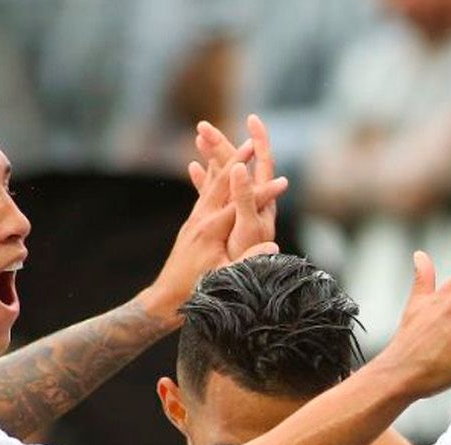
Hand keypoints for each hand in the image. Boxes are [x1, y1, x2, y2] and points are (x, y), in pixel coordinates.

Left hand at [141, 124, 288, 323]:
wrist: (165, 299)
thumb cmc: (198, 291)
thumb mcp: (226, 279)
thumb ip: (248, 261)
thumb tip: (273, 246)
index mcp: (212, 229)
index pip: (243, 204)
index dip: (265, 193)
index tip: (286, 183)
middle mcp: (201, 219)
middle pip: (223, 181)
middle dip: (240, 159)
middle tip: (254, 138)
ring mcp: (194, 220)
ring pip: (211, 183)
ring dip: (224, 160)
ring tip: (235, 144)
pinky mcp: (191, 225)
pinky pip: (202, 194)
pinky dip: (207, 176)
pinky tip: (201, 164)